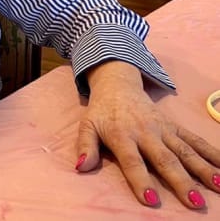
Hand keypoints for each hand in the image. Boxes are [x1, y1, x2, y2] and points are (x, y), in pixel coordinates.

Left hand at [76, 61, 219, 208]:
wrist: (117, 85)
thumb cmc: (101, 111)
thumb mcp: (87, 125)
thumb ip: (85, 146)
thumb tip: (80, 167)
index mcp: (122, 135)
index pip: (132, 160)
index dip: (140, 179)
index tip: (151, 200)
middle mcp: (145, 132)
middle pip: (164, 158)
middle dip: (179, 180)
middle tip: (195, 202)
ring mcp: (162, 128)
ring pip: (184, 150)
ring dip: (202, 168)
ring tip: (218, 186)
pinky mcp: (173, 125)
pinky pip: (193, 139)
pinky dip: (210, 152)